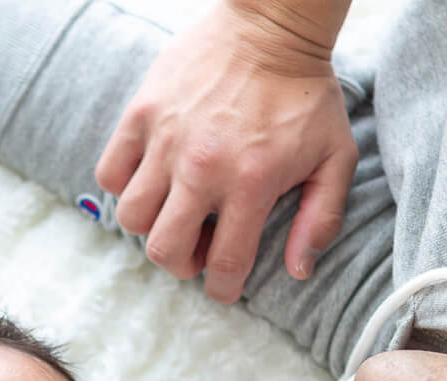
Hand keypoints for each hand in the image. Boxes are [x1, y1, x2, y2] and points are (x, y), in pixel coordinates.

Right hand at [95, 0, 356, 300]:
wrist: (272, 25)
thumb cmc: (305, 94)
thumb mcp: (335, 157)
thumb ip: (321, 218)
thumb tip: (298, 271)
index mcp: (251, 184)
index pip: (223, 266)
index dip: (224, 289)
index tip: (226, 284)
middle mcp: (202, 168)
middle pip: (164, 250)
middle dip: (182, 263)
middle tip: (199, 245)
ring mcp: (165, 141)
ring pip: (132, 217)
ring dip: (152, 226)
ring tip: (174, 211)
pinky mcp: (141, 114)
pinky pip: (110, 172)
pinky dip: (124, 184)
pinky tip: (152, 176)